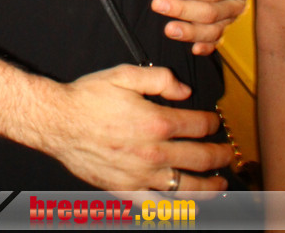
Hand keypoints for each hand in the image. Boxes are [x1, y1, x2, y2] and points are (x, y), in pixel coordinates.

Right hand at [46, 64, 232, 190]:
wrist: (58, 121)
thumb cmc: (88, 97)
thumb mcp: (124, 74)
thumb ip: (159, 78)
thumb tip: (184, 91)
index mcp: (156, 123)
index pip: (197, 125)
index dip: (212, 122)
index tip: (216, 122)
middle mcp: (153, 153)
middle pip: (200, 159)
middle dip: (219, 155)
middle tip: (227, 153)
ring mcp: (141, 176)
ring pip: (186, 188)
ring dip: (210, 187)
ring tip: (220, 184)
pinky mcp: (126, 192)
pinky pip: (157, 207)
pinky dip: (175, 210)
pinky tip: (185, 208)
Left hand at [151, 0, 253, 54]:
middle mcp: (240, 2)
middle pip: (211, 12)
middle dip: (183, 10)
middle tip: (158, 5)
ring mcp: (233, 15)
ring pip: (213, 29)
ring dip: (190, 32)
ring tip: (168, 30)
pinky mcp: (228, 22)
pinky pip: (219, 38)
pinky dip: (208, 45)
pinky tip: (194, 50)